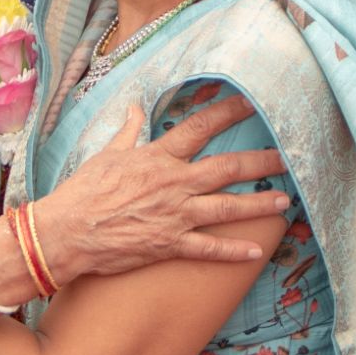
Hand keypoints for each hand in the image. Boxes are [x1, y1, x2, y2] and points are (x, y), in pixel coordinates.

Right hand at [31, 94, 288, 279]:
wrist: (67, 232)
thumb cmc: (83, 192)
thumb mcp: (105, 155)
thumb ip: (127, 132)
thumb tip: (134, 108)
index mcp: (158, 158)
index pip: (199, 127)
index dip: (227, 113)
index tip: (251, 103)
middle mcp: (173, 183)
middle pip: (226, 168)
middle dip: (260, 161)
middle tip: (288, 156)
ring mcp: (175, 215)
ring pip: (227, 207)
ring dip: (258, 203)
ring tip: (284, 200)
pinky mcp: (170, 244)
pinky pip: (209, 248)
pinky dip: (233, 251)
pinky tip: (256, 251)